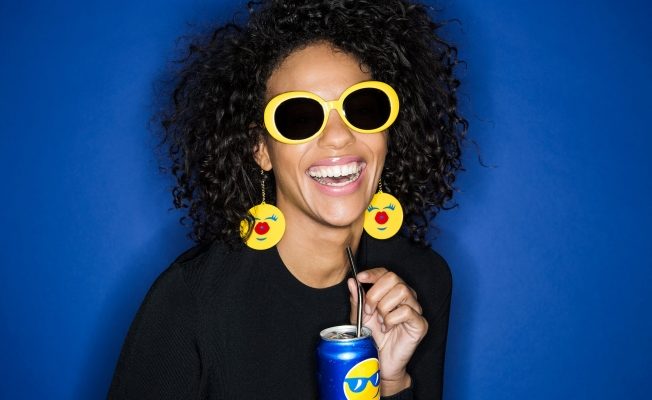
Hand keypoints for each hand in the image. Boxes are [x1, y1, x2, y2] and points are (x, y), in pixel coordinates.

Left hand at [347, 268, 427, 395]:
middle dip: (375, 294)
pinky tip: (387, 328)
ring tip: (380, 321)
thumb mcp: (360, 315)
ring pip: (402, 291)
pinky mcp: (420, 323)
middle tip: (369, 311)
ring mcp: (415, 309)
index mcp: (393, 292)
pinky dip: (391, 319)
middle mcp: (407, 297)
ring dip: (384, 307)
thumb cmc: (373, 336)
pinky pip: (406, 311)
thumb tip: (351, 281)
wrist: (380, 360)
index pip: (386, 273)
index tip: (360, 278)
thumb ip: (357, 299)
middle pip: (394, 278)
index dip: (373, 273)